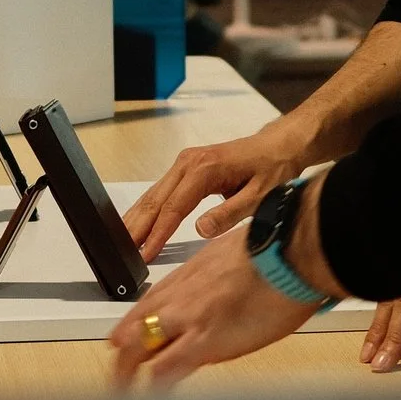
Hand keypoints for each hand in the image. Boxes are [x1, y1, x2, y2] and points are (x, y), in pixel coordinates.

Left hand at [107, 215, 316, 388]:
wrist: (290, 252)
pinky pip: (168, 368)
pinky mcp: (205, 341)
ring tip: (123, 393)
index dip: (131, 326)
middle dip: (122, 354)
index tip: (122, 339)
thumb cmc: (273, 252)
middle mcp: (181, 297)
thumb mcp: (231, 255)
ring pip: (140, 347)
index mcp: (188, 277)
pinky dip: (155, 385)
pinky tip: (149, 398)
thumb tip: (216, 290)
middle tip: (118, 374)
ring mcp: (189, 319)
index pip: (147, 305)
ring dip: (128, 373)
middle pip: (135, 328)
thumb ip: (214, 278)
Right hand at [121, 125, 309, 260]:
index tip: (146, 254)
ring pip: (153, 195)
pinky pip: (161, 192)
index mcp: (204, 169)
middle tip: (122, 252)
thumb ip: (229, 213)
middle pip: (155, 200)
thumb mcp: (259, 196)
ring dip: (137, 219)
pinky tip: (137, 224)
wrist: (277, 145)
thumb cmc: (271, 169)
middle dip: (137, 227)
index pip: (174, 207)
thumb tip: (200, 229)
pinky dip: (147, 210)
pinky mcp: (184, 168)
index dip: (158, 233)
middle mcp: (188, 162)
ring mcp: (184, 163)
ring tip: (122, 242)